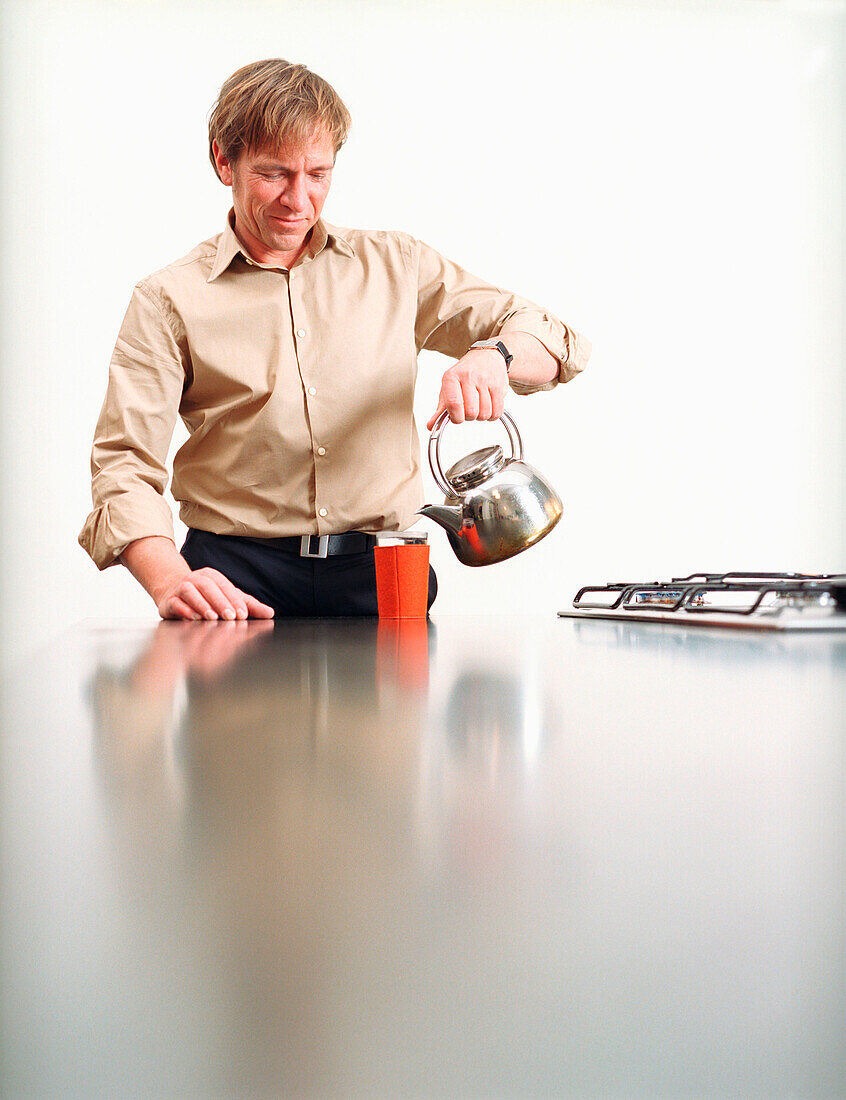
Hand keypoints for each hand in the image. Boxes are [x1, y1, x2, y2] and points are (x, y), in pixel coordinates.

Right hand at [155, 566, 274, 620]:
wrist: (172, 591)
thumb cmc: (205, 595)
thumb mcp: (228, 598)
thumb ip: (248, 605)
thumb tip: (269, 613)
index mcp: (212, 577)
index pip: (226, 587)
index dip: (235, 600)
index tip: (243, 614)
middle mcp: (196, 579)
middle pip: (209, 587)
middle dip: (220, 602)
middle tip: (230, 617)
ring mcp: (181, 588)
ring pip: (190, 592)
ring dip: (201, 605)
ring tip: (211, 617)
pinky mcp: (168, 600)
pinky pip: (175, 602)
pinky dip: (184, 610)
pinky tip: (193, 618)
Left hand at [427, 348, 507, 429]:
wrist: (487, 356)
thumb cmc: (465, 373)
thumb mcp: (449, 387)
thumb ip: (440, 409)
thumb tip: (431, 426)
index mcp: (451, 377)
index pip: (453, 404)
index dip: (455, 417)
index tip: (456, 417)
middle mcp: (468, 376)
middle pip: (470, 412)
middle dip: (469, 417)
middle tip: (469, 410)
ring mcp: (485, 380)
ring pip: (484, 413)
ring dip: (481, 416)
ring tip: (479, 407)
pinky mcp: (499, 385)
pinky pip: (497, 411)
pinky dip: (493, 415)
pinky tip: (489, 407)